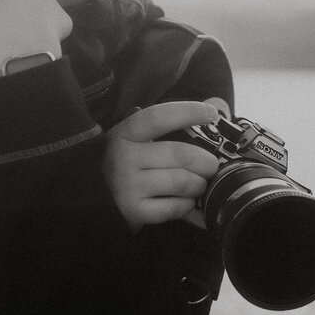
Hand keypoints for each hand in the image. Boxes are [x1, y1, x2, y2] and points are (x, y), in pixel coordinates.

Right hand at [102, 101, 220, 232]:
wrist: (99, 196)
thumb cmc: (130, 162)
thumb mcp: (140, 137)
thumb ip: (172, 122)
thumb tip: (215, 104)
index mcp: (125, 133)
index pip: (158, 118)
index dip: (188, 112)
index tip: (211, 113)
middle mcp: (123, 158)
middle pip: (180, 154)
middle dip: (205, 161)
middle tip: (210, 165)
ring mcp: (127, 186)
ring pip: (182, 182)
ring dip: (199, 184)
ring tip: (198, 183)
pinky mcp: (134, 210)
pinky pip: (175, 207)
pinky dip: (187, 204)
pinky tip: (184, 200)